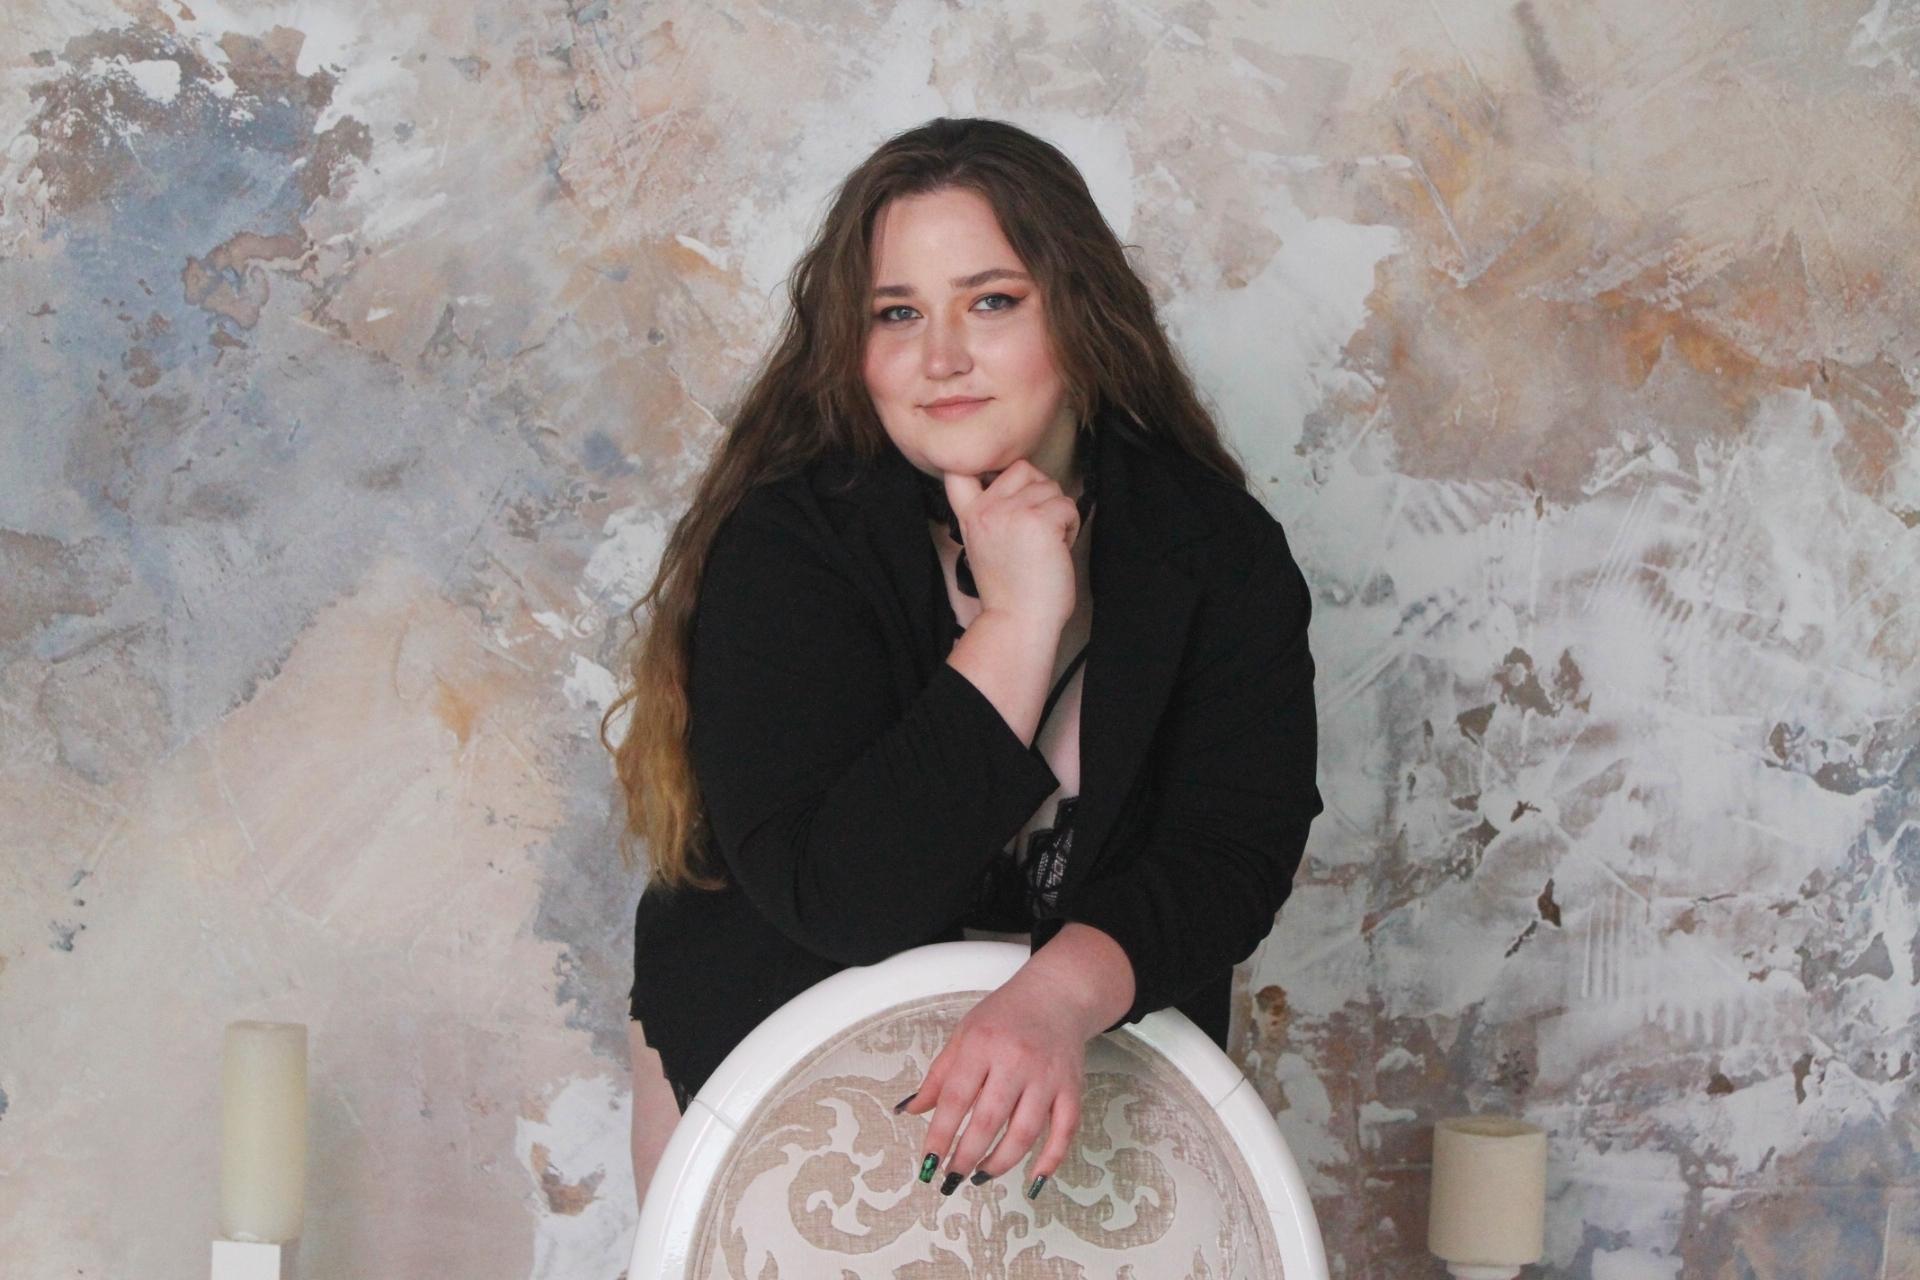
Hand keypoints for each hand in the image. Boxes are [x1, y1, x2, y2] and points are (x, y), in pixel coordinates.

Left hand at [899, 965, 1084, 1196]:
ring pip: (1024, 1132)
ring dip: (1000, 1163)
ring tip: (979, 1177)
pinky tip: (1033, 1180)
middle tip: (951, 1178)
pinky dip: (1050, 1160)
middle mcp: (1016, 1060)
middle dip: (966, 1157)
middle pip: (988, 1121)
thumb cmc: (1006, 1015)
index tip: (928, 1163)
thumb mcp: (964, 1034)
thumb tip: (909, 1110)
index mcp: (982, 1044)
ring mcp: (1047, 1076)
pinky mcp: (1072, 1088)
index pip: (955, 1099)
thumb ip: (938, 1075)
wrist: (1056, 994)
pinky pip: (1064, 1131)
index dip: (940, 1136)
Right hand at [943, 460, 1080, 631]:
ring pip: (1050, 487)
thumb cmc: (1010, 590)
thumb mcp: (985, 544)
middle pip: (1023, 468)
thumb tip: (1025, 484)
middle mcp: (986, 509)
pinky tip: (1059, 549)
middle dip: (1040, 491)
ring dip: (1058, 512)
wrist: (1018, 621)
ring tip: (1047, 544)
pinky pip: (1068, 505)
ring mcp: (1012, 513)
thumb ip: (993, 513)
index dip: (985, 464)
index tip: (998, 481)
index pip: (960, 469)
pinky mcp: (1039, 521)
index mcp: (970, 515)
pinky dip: (1071, 526)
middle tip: (1038, 528)